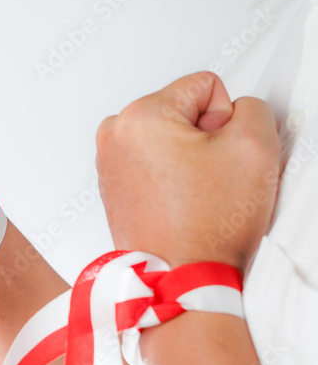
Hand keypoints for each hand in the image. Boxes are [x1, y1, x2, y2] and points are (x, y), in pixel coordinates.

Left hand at [96, 71, 280, 270]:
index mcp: (139, 116)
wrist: (180, 278)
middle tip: (207, 179)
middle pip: (183, 111)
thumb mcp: (255, 146)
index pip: (205, 86)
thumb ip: (253, 107)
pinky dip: (171, 178)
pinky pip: (155, 164)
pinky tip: (179, 204)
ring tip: (193, 194)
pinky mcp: (113, 185)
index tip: (217, 157)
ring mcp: (109, 162)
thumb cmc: (207, 226)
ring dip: (188, 159)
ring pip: (170, 138)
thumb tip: (236, 109)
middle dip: (204, 139)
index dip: (226, 119)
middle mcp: (114, 135)